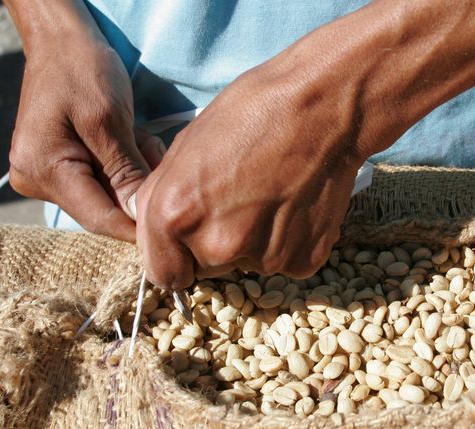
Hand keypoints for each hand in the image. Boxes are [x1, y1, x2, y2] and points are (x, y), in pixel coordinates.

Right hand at [8, 34, 163, 241]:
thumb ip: (125, 172)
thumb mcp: (108, 120)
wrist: (62, 43)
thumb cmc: (82, 70)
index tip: (175, 222)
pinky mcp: (62, 168)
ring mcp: (48, 176)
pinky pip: (104, 180)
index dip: (138, 226)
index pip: (99, 218)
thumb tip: (143, 217)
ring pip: (109, 194)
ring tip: (140, 136)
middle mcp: (38, 180)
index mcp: (42, 170)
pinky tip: (133, 137)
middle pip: (105, 207)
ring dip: (135, 169)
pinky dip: (126, 163)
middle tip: (154, 150)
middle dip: (139, 186)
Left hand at [135, 66, 361, 288]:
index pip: (164, 274)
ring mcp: (264, 259)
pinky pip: (287, 261)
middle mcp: (216, 246)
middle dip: (217, 243)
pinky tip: (296, 203)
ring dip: (256, 241)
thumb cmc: (253, 113)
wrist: (321, 108)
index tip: (190, 242)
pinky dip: (290, 241)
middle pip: (207, 268)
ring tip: (274, 193)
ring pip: (249, 264)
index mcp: (174, 217)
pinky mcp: (304, 260)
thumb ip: (160, 197)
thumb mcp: (185, 146)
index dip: (176, 257)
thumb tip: (153, 227)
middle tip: (241, 198)